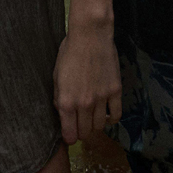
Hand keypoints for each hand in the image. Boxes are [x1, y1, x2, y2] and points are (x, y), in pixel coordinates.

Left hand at [54, 24, 121, 144]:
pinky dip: (112, 118)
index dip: (70, 136)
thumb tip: (63, 112)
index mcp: (66, 102)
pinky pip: (116, 114)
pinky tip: (108, 112)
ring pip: (100, 126)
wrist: (91, 35)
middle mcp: (83, 104)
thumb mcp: (56, 76)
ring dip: (96, 125)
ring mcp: (101, 99)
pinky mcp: (115, 91)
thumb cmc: (70, 52)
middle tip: (82, 123)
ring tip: (94, 116)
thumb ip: (58, 98)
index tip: (71, 132)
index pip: (70, 135)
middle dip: (82, 131)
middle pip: (85, 133)